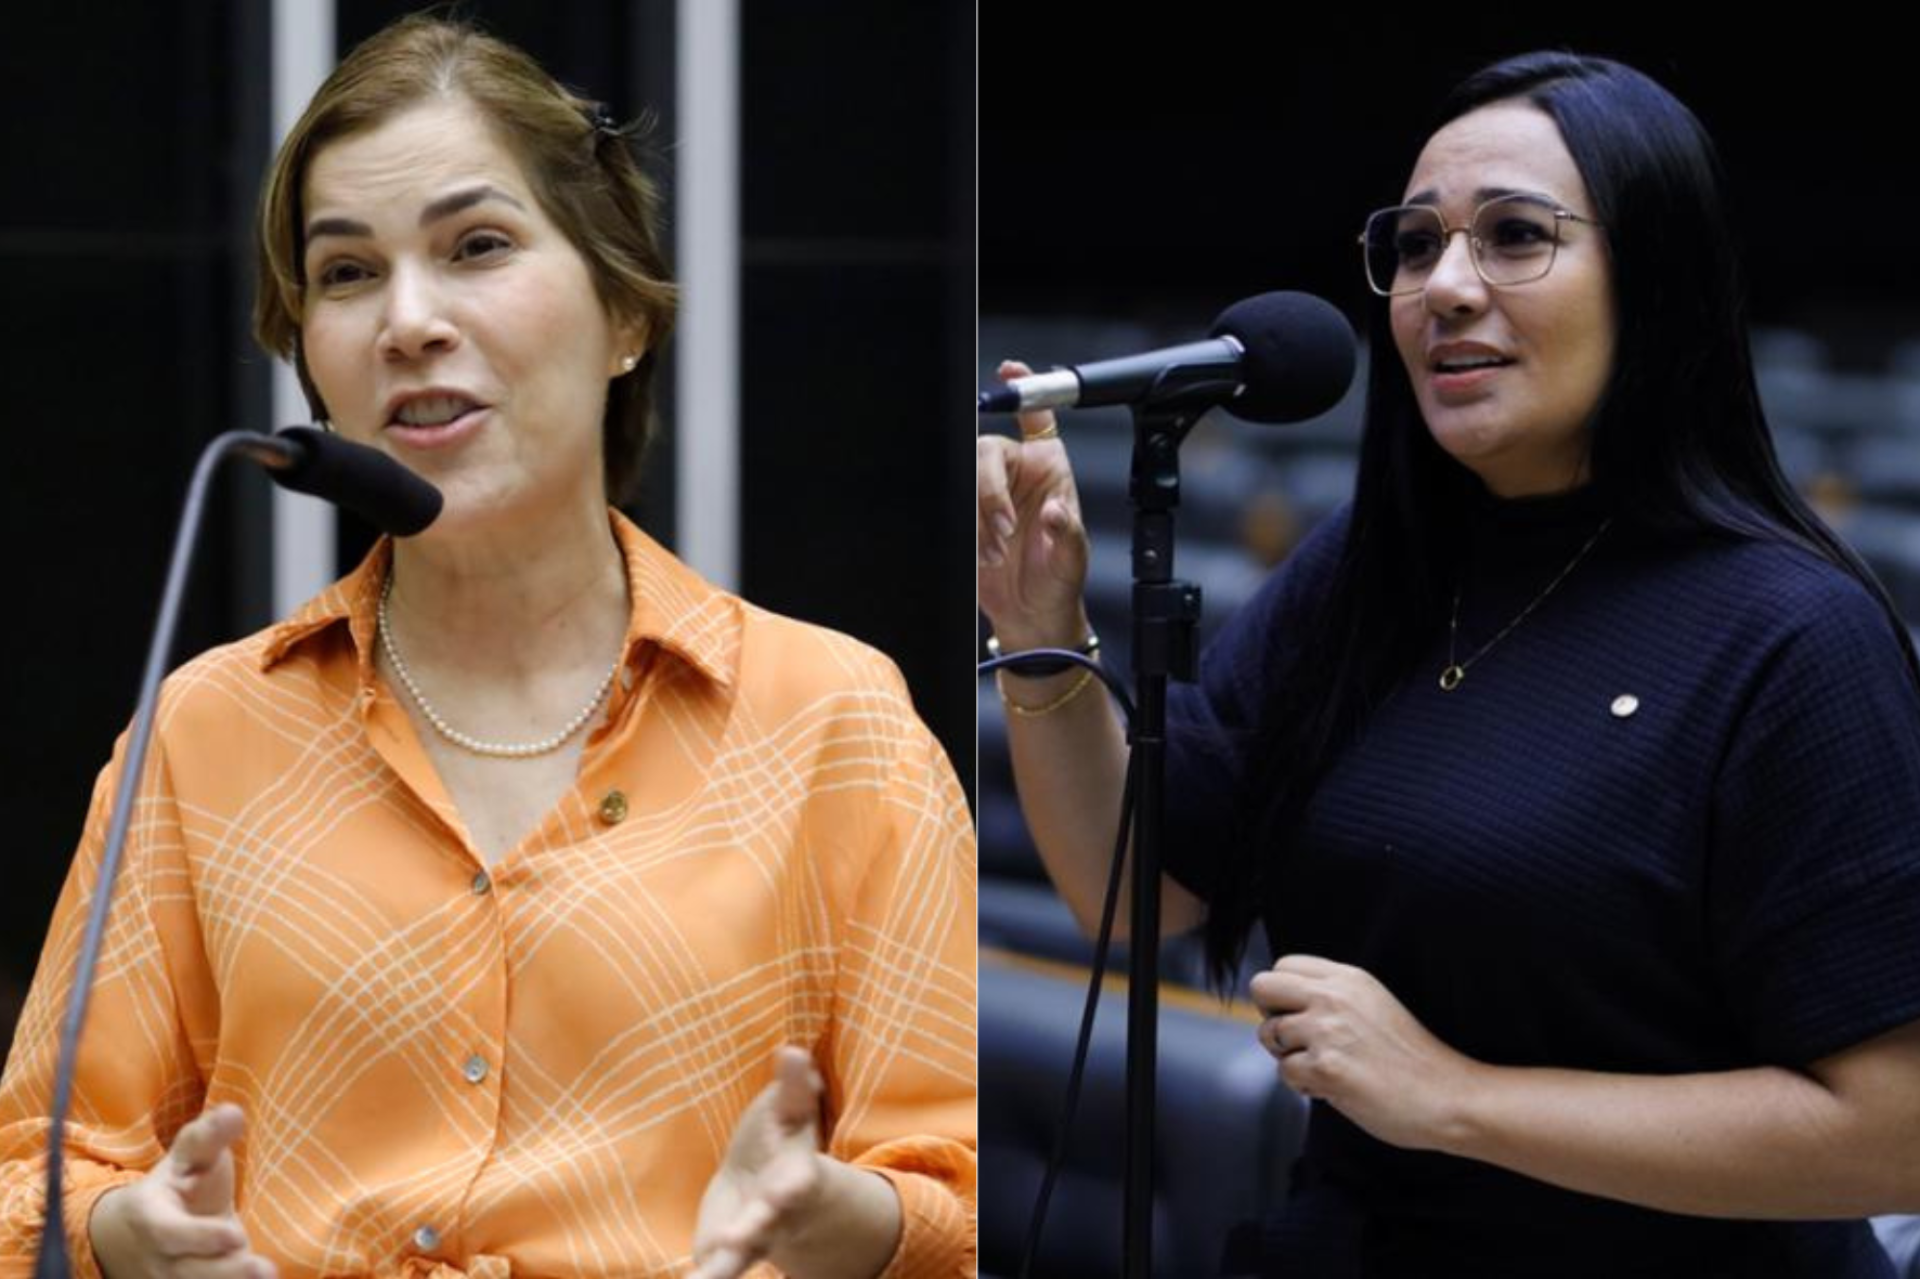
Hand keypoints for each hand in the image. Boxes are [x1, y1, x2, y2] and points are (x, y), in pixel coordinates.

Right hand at [88, 1104, 275, 1278]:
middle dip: (226, 1273)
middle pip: (187, 1272)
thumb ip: (209, 1137)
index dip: (198, 1237)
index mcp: (150, 1217)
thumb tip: (233, 1112)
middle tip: (264, 1270)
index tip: (234, 1235)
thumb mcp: (187, 1156)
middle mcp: (155, 1257)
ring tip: (268, 1276)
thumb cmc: (177, 1184)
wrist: (136, 1233)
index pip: (168, 1233)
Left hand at [690, 1047, 827, 1278]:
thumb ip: (794, 1087)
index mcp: (795, 1178)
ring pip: (735, 1260)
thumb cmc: (782, 1141)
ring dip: (717, 1271)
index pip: (795, 1186)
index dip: (786, 1192)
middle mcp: (775, 1216)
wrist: (772, 1187)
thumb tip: (793, 1051)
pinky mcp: (722, 1252)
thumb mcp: (792, 1111)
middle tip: (728, 1246)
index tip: (779, 1195)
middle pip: (763, 1230)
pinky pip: (711, 1272)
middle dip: (747, 1236)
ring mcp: (750, 1239)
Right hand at [977, 360, 1091, 646]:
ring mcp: (987, 494)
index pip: (1038, 418)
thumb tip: (1056, 512)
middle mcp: (1016, 473)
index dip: (1024, 387)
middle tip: (1003, 527)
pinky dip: (965, 529)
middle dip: (989, 489)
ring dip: (977, 516)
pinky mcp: (965, 517)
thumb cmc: (1059, 581)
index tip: (1010, 370)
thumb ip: (1067, 533)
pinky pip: (954, 506)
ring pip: (965, 479)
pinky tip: (982, 553)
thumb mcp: (1073, 560)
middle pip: (986, 451)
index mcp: (1049, 468)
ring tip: (997, 551)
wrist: (1032, 616)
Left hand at [1249, 955, 1479, 1152]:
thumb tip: (1282, 1006)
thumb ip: (1333, 998)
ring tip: (1325, 1069)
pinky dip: (1304, 1086)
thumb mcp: (1373, 1006)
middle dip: (1269, 1016)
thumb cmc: (1412, 1060)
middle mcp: (1334, 997)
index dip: (1281, 994)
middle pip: (1262, 987)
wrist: (1450, 1096)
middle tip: (1296, 1041)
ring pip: (1269, 1035)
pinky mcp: (1326, 1067)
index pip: (1284, 965)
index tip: (1299, 1017)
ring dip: (1288, 1058)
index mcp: (1348, 978)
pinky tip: (1334, 1089)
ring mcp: (1328, 1030)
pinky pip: (1285, 1072)